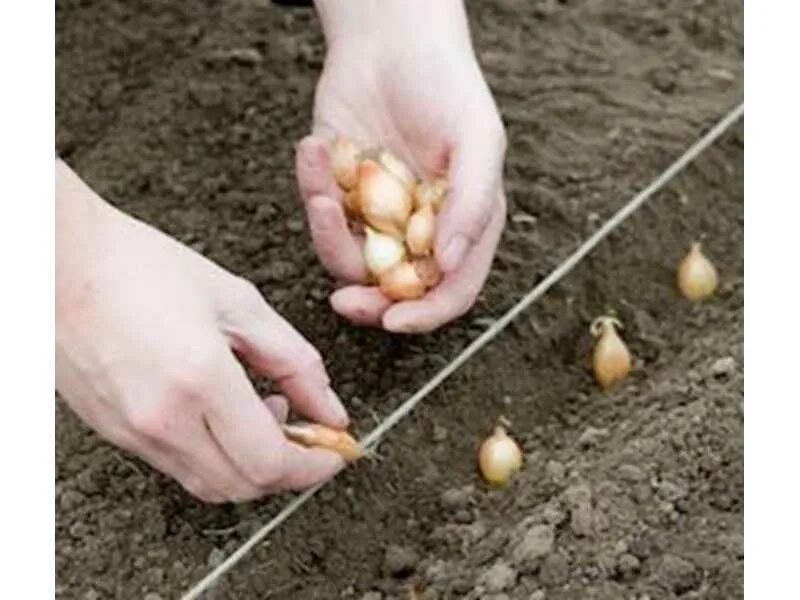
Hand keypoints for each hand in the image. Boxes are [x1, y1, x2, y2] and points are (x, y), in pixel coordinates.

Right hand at [56, 162, 347, 501]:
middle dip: (289, 470)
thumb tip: (330, 408)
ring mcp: (132, 432)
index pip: (270, 462)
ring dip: (252, 465)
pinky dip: (216, 456)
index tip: (336, 452)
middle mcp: (161, 419)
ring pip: (210, 484)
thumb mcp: (238, 302)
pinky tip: (226, 412)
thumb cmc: (141, 267)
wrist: (59, 262)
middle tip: (310, 433)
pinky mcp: (113, 433)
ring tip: (267, 412)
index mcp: (199, 379)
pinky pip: (178, 466)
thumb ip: (294, 361)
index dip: (314, 467)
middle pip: (244, 485)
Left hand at [297, 0, 506, 332]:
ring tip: (324, 190)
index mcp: (463, 224)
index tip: (395, 321)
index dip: (426, 314)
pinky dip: (312, 186)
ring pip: (350, 258)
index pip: (451, 289)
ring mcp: (377, 214)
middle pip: (395, 291)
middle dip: (369, 302)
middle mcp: (420, 229)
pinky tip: (315, 148)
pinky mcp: (340, 192)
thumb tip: (450, 262)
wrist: (391, 39)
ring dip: (331, 233)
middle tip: (345, 303)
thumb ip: (473, 202)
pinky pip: (321, 213)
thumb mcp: (477, 138)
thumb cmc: (446, 83)